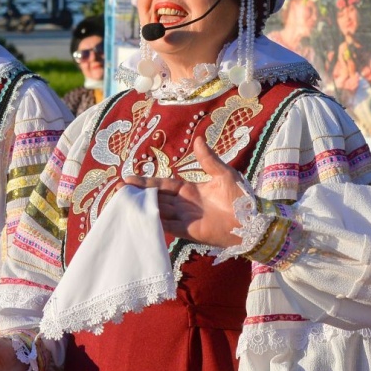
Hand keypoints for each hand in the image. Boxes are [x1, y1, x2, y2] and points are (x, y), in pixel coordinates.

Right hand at [123, 137, 241, 246]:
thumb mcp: (223, 173)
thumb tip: (198, 138)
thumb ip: (208, 159)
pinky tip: (140, 218)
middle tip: (118, 191)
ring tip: (123, 203)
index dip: (146, 182)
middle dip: (138, 195)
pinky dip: (154, 223)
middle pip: (156, 198)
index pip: (163, 184)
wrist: (252, 221)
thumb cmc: (240, 197)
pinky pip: (167, 226)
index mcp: (190, 189)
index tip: (128, 178)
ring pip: (158, 212)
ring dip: (143, 208)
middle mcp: (184, 204)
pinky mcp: (188, 231)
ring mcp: (184, 218)